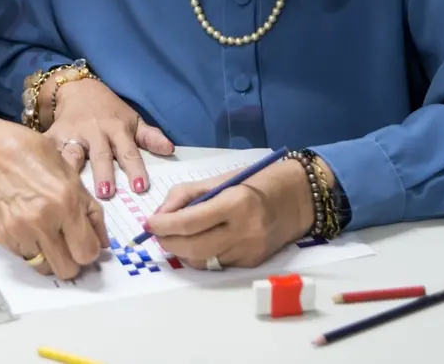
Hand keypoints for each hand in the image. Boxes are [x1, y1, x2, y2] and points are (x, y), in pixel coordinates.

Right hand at [0, 126, 108, 279]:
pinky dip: (31, 248)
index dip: (90, 250)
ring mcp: (21, 231)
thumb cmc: (33, 156)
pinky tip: (30, 226)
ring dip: (50, 257)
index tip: (86, 243)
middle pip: (67, 270)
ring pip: (45, 268)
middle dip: (72, 260)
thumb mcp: (72, 176)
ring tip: (48, 235)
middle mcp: (43, 221)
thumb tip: (101, 241)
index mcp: (66, 203)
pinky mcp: (4, 236)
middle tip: (69, 244)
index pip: (87, 252)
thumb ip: (91, 211)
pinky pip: (25, 257)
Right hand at [45, 77, 173, 198]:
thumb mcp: (131, 120)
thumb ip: (149, 137)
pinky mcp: (52, 135)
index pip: (128, 152)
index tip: (140, 187)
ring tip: (71, 187)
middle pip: (100, 155)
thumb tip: (170, 150)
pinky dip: (45, 161)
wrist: (77, 89)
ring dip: (73, 169)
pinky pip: (49, 151)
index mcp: (117, 129)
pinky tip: (43, 176)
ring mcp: (72, 133)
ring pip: (72, 153)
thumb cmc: (109, 111)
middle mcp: (95, 131)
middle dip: (103, 173)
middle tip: (106, 192)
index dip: (135, 169)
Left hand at [143, 157, 317, 268]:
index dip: (163, 226)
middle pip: (193, 247)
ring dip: (181, 251)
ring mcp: (249, 250)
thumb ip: (184, 196)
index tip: (148, 224)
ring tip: (176, 237)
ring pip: (202, 260)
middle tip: (157, 234)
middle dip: (168, 242)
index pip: (190, 222)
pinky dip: (201, 255)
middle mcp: (244, 230)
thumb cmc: (253, 183)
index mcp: (235, 203)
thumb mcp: (218, 180)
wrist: (295, 198)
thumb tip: (159, 217)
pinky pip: (216, 264)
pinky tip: (199, 241)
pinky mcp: (251, 263)